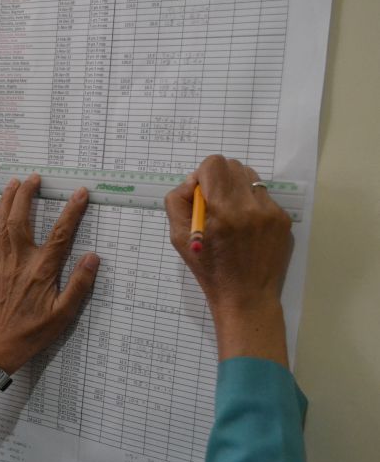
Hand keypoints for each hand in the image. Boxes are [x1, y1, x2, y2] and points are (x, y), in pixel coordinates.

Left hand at [0, 174, 98, 373]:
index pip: (59, 235)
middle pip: (20, 221)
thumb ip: (79, 284)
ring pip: (2, 225)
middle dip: (26, 195)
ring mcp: (5, 263)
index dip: (70, 212)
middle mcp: (21, 262)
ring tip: (14, 182)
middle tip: (35, 177)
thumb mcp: (65, 313)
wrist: (6, 342)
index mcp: (41, 271)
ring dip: (7, 201)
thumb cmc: (37, 330)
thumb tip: (92, 257)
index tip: (80, 193)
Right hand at [165, 155, 292, 365]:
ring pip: (250, 177)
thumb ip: (178, 203)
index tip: (199, 194)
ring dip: (236, 188)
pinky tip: (245, 228)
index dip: (202, 175)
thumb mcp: (179, 239)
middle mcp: (250, 206)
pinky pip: (263, 196)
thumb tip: (192, 183)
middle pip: (232, 165)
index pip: (214, 165)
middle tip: (212, 204)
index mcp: (223, 211)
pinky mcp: (283, 219)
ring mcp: (271, 212)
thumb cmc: (209, 270)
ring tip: (230, 214)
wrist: (246, 297)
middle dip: (218, 179)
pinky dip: (250, 205)